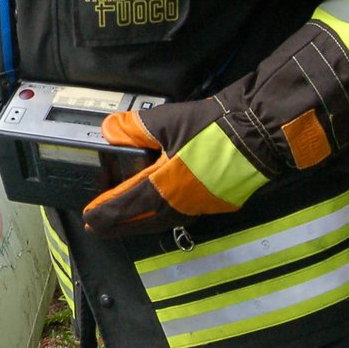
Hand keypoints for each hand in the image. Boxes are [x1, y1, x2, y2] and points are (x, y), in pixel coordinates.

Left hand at [82, 99, 257, 237]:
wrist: (260, 134)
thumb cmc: (215, 127)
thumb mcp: (167, 120)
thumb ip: (134, 127)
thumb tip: (109, 130)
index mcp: (165, 187)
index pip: (125, 205)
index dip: (104, 213)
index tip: (89, 218)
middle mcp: (180, 204)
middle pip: (141, 221)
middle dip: (117, 224)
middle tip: (98, 227)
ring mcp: (200, 207)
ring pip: (161, 222)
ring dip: (139, 223)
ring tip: (125, 221)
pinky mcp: (216, 204)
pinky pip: (181, 217)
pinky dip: (162, 217)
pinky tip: (161, 210)